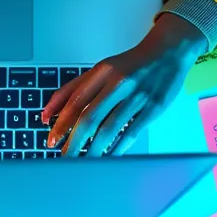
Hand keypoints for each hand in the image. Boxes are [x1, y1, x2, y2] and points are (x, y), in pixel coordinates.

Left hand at [42, 14, 206, 155]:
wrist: (167, 52)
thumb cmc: (130, 64)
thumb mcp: (101, 69)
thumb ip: (74, 88)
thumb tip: (49, 112)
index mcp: (102, 71)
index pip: (75, 100)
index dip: (61, 123)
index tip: (52, 139)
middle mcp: (118, 83)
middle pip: (90, 118)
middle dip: (74, 142)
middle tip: (65, 158)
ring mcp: (137, 96)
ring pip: (109, 129)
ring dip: (94, 150)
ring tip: (84, 163)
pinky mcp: (153, 108)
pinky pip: (131, 133)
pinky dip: (117, 148)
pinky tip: (108, 157)